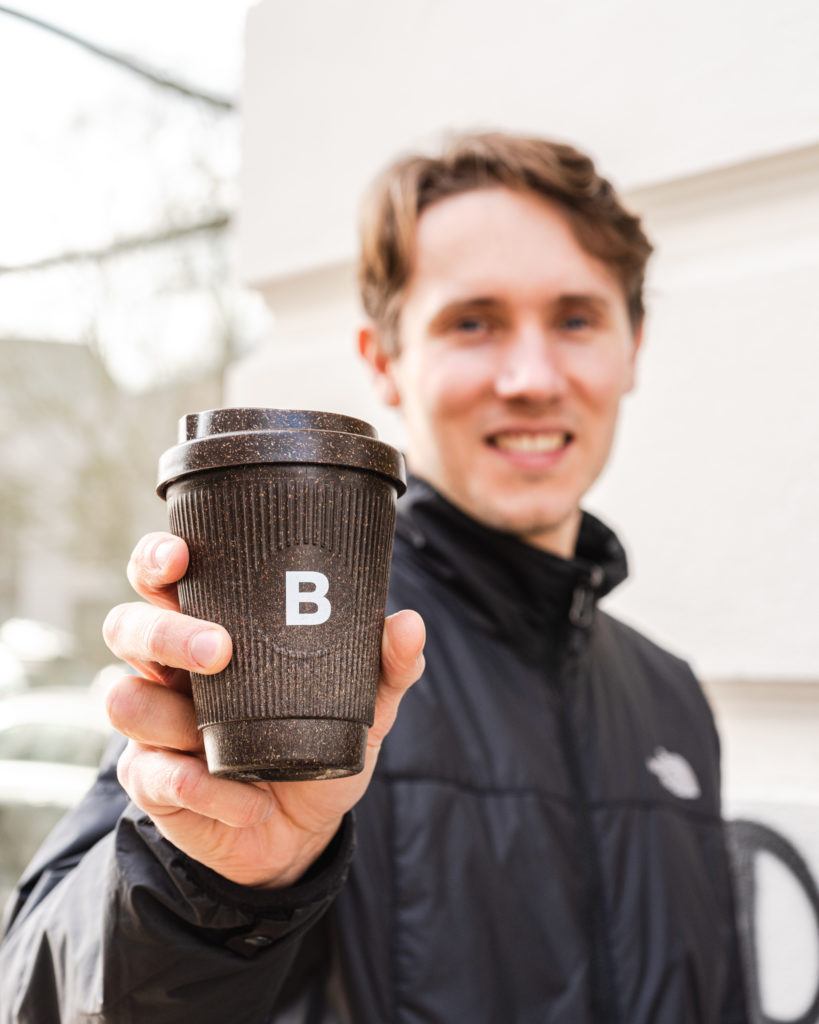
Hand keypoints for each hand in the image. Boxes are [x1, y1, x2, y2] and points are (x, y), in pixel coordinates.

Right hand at [102, 531, 424, 887]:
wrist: (301, 832)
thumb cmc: (319, 742)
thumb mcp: (362, 703)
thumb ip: (386, 664)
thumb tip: (408, 624)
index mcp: (210, 627)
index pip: (163, 579)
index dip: (157, 560)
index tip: (180, 554)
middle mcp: (171, 669)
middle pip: (128, 627)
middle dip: (165, 633)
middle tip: (218, 650)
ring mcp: (155, 726)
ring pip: (125, 700)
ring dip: (173, 719)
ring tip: (223, 744)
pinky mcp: (151, 782)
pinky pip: (154, 777)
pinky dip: (202, 789)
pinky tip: (244, 798)